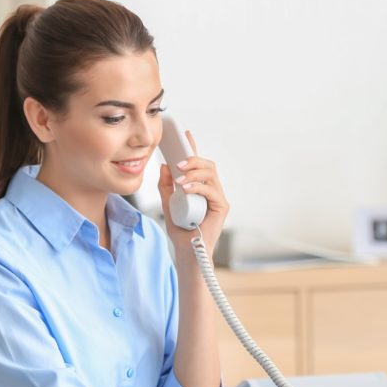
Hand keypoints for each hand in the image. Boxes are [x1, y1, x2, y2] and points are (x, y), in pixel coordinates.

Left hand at [157, 130, 228, 252]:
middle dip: (193, 160)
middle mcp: (211, 190)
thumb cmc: (181, 230)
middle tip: (178, 163)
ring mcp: (218, 198)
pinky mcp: (221, 207)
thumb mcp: (167, 204)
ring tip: (180, 179)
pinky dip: (198, 187)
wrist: (187, 251)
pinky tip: (186, 189)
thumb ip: (166, 186)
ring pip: (211, 174)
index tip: (186, 134)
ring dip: (194, 173)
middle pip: (208, 165)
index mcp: (200, 187)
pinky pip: (212, 190)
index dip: (193, 148)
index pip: (198, 164)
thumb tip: (164, 166)